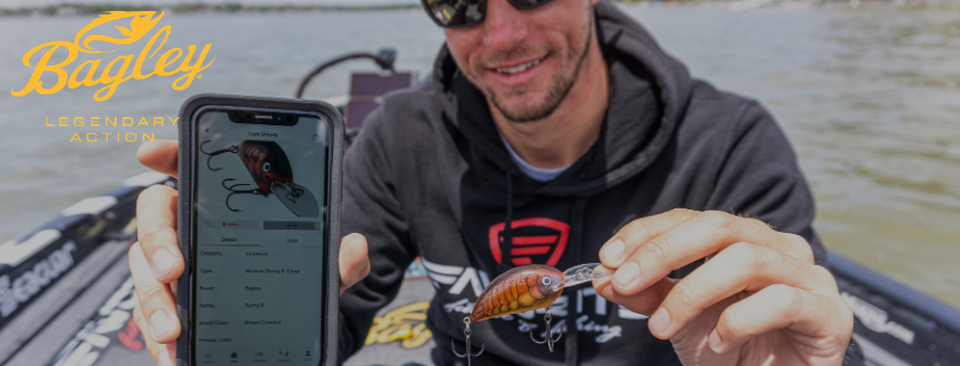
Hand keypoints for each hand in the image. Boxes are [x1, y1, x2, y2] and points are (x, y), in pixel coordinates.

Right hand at [128, 140, 370, 365]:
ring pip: (145, 271)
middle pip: (155, 218)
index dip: (167, 153)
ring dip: (154, 299)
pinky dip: (156, 334)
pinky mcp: (167, 301)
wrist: (285, 321)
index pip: (188, 166)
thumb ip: (338, 258)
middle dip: (157, 240)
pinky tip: (170, 351)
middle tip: (174, 268)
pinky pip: (150, 313)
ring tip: (173, 327)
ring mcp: (172, 264)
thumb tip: (356, 248)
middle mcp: (189, 226)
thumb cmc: (292, 275)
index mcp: (220, 202)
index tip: (150, 151)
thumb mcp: (318, 266)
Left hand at [594, 209, 852, 364]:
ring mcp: (811, 277)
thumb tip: (602, 275)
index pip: (691, 219)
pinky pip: (782, 301)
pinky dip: (739, 321)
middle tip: (624, 283)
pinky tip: (719, 344)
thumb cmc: (734, 354)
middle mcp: (780, 248)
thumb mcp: (678, 321)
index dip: (646, 233)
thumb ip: (646, 296)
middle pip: (718, 227)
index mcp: (744, 240)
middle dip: (663, 253)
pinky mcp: (831, 313)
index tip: (608, 258)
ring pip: (746, 260)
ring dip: (692, 293)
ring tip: (663, 328)